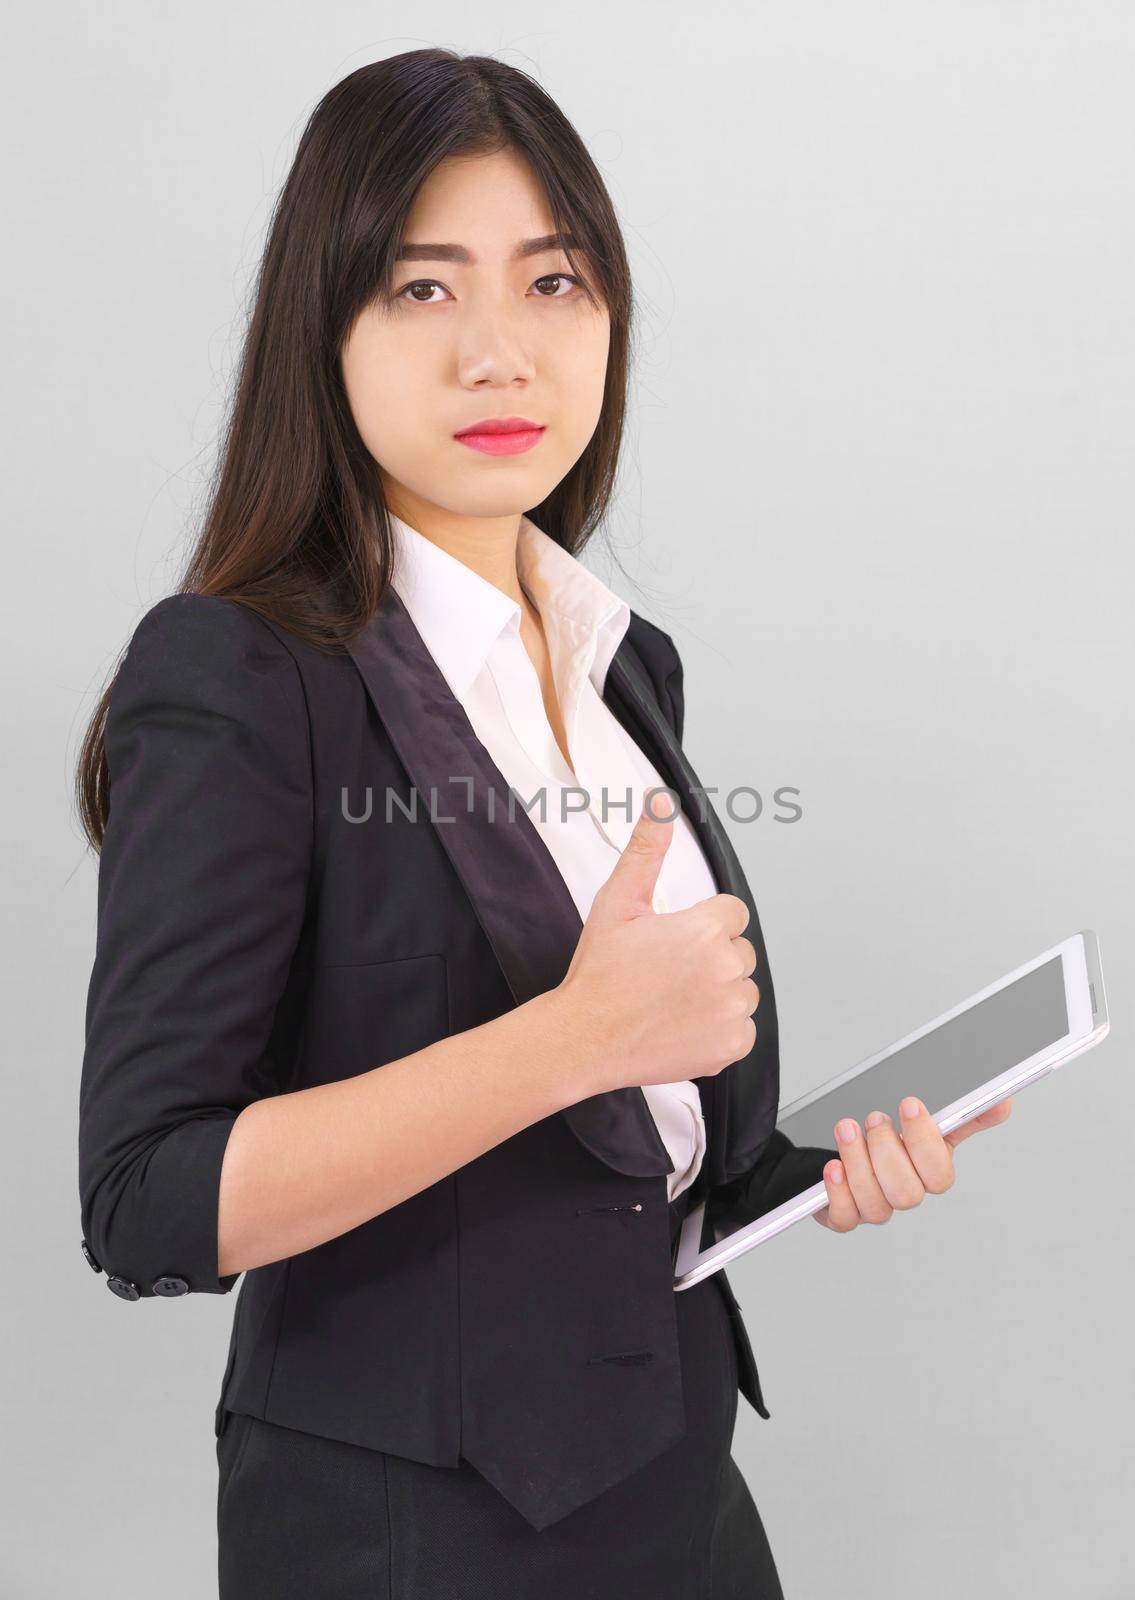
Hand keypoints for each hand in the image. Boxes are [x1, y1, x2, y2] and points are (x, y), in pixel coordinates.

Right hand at [558, 787, 759, 1094]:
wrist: (584, 1037)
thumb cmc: (599, 974)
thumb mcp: (618, 902)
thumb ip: (647, 850)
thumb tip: (661, 804)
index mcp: (705, 930)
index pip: (732, 914)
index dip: (703, 925)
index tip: (677, 941)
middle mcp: (726, 969)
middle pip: (740, 951)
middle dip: (712, 958)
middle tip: (667, 972)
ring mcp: (731, 1010)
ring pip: (743, 990)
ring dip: (718, 993)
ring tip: (674, 999)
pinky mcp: (730, 1045)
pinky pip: (742, 1028)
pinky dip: (719, 1029)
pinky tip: (683, 1024)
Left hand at [812, 1095, 1013, 1230]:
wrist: (840, 1156)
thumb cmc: (892, 1143)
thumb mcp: (926, 1124)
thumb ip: (961, 1116)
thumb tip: (1002, 1102)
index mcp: (927, 1173)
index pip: (939, 1176)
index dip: (925, 1143)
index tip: (909, 1105)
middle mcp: (903, 1194)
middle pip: (907, 1194)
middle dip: (888, 1152)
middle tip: (875, 1118)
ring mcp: (874, 1208)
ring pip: (876, 1205)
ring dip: (859, 1163)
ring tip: (847, 1129)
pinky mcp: (843, 1215)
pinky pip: (844, 1218)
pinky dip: (838, 1191)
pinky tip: (834, 1166)